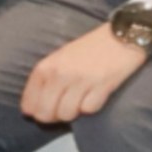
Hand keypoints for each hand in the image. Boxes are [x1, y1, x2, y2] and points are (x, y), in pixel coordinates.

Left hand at [18, 17, 148, 124]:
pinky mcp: (102, 86)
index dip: (38, 111)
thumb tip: (32, 109)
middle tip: (65, 109)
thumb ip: (45, 80)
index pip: (29, 105)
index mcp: (45, 67)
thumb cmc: (90, 47)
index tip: (48, 108)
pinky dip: (92, 106)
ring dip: (75, 112)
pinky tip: (96, 94)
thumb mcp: (60, 58)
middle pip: (46, 114)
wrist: (123, 34)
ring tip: (81, 100)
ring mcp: (81, 80)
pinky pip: (89, 110)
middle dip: (54, 117)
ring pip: (67, 115)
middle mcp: (60, 74)